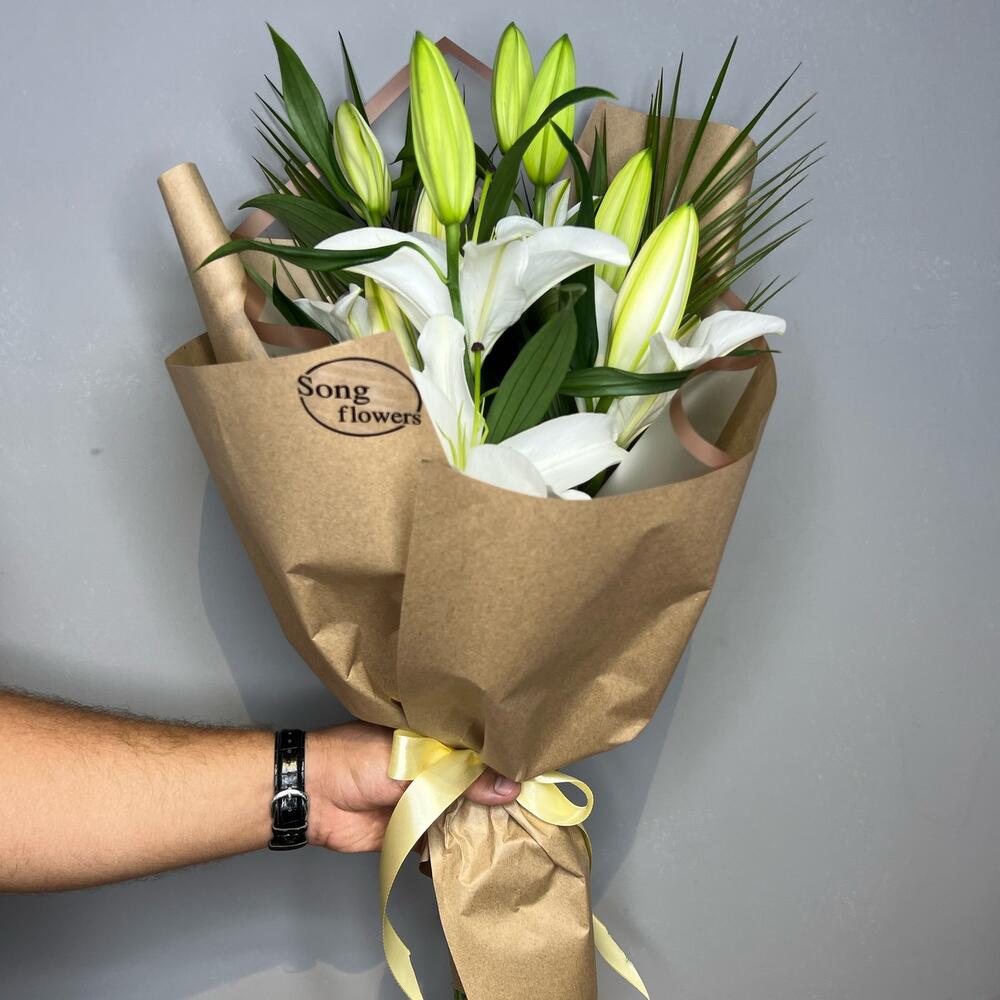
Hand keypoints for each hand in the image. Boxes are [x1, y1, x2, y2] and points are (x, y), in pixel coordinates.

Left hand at [305, 722, 519, 852]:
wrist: (313, 795)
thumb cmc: (357, 760)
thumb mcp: (417, 762)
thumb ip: (463, 776)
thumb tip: (510, 788)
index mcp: (435, 738)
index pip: (481, 747)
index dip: (507, 760)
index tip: (539, 775)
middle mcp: (434, 767)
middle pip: (477, 784)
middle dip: (500, 798)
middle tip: (537, 814)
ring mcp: (424, 799)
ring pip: (464, 813)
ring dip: (482, 825)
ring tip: (519, 837)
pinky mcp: (413, 829)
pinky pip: (443, 841)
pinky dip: (458, 849)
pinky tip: (482, 856)